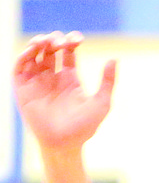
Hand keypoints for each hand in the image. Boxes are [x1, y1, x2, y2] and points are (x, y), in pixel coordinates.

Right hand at [13, 32, 115, 150]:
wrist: (64, 143)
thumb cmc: (84, 127)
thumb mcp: (101, 102)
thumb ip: (107, 81)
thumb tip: (114, 59)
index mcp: (71, 80)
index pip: (68, 53)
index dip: (70, 42)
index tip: (77, 39)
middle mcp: (53, 78)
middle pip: (50, 51)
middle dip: (54, 41)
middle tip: (61, 41)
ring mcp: (37, 83)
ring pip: (34, 56)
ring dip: (37, 44)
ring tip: (46, 40)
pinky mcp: (23, 89)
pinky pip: (19, 68)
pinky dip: (24, 56)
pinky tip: (33, 50)